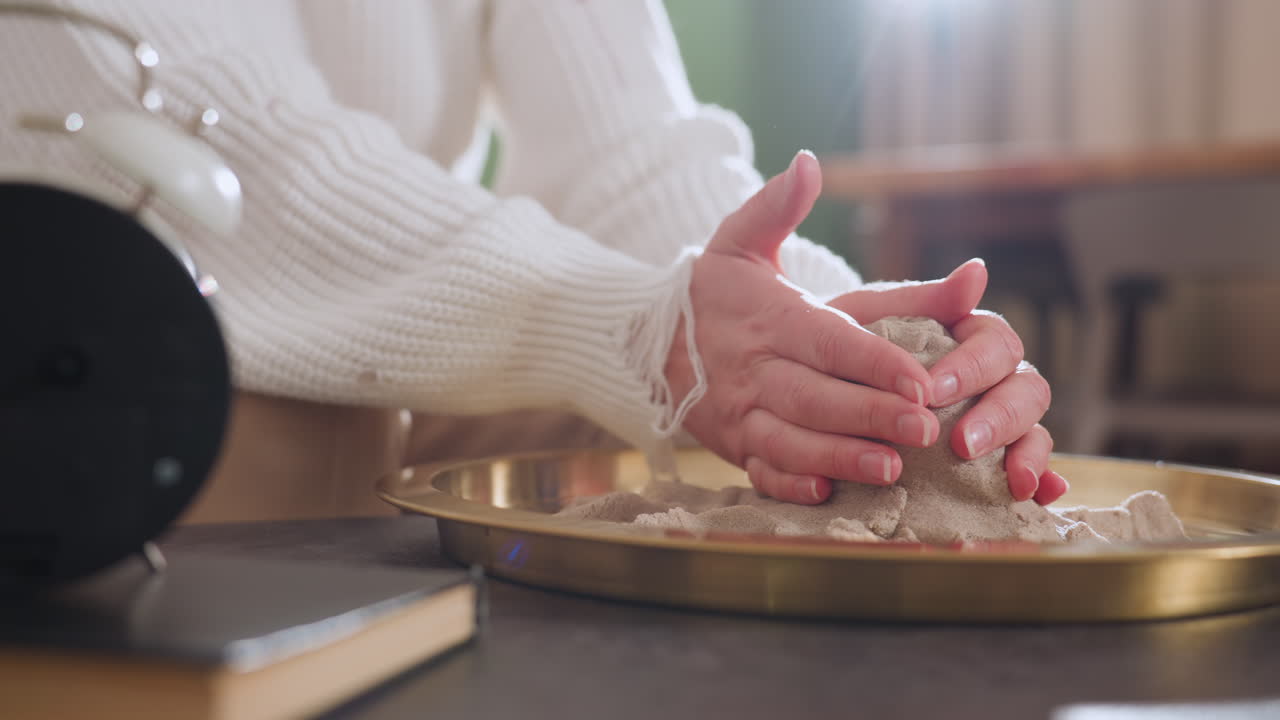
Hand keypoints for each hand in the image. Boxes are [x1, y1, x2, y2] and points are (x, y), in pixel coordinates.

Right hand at [665, 151, 938, 504]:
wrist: (647, 342)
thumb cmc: (714, 292)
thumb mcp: (741, 242)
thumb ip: (778, 206)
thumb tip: (808, 163)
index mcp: (770, 319)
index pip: (828, 341)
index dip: (873, 361)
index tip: (920, 379)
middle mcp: (754, 371)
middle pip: (816, 396)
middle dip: (870, 414)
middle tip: (925, 428)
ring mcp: (742, 414)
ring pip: (791, 441)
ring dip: (840, 457)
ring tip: (891, 469)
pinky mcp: (735, 447)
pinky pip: (760, 472)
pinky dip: (789, 486)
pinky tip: (825, 495)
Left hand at [829, 262, 1065, 504]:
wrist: (815, 382)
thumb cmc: (848, 344)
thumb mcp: (872, 315)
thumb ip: (923, 297)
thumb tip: (978, 270)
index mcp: (973, 337)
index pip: (996, 345)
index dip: (971, 368)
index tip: (930, 392)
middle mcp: (994, 378)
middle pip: (1026, 390)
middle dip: (999, 418)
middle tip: (961, 444)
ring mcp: (998, 420)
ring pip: (1034, 430)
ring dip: (1026, 454)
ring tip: (1011, 481)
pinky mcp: (992, 459)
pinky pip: (1026, 470)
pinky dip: (1039, 483)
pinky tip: (1036, 499)